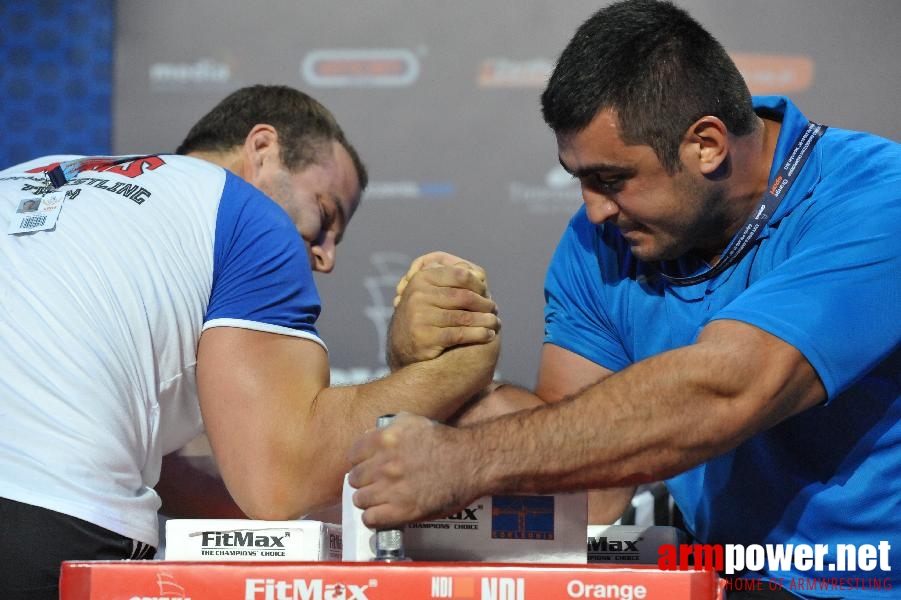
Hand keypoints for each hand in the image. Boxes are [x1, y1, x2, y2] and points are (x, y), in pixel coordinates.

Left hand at [348, 413, 477, 527]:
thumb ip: (389, 427)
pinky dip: (374, 518)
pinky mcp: (402, 511)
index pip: (353, 455)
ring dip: (369, 500)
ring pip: (360, 500)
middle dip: (364, 481)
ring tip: (380, 499)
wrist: (470, 462)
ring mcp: (392, 489)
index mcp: (384, 440)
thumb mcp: (413, 421)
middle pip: (354, 479)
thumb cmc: (445, 442)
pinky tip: (383, 513)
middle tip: (375, 483)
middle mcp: (384, 464)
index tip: (366, 466)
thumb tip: (371, 436)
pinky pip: (370, 519)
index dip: (360, 461)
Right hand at [387, 252, 499, 369]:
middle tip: (494, 309)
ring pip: (464, 317)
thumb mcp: (431, 291)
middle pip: (464, 296)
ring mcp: (420, 316)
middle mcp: (418, 295)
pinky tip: (488, 335)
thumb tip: (479, 274)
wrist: (403, 344)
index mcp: (422, 278)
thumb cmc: (426, 314)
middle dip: (484, 303)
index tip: (486, 292)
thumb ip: (451, 280)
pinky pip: (460, 334)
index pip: (460, 275)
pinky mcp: (426, 337)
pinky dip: (479, 334)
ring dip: (486, 320)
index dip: (478, 284)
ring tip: (495, 323)